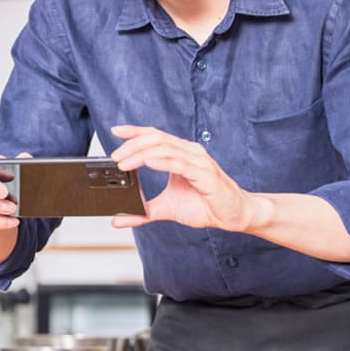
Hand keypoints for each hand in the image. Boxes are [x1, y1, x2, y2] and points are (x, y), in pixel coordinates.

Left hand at [108, 125, 258, 231]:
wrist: (234, 215)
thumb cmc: (206, 206)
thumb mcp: (167, 209)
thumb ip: (144, 212)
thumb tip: (118, 219)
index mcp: (181, 154)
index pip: (155, 136)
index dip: (135, 131)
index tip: (115, 131)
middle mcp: (189, 152)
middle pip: (157, 139)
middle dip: (132, 144)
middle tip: (115, 155)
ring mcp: (198, 161)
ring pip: (165, 148)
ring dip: (141, 153)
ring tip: (124, 162)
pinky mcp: (205, 174)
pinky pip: (180, 163)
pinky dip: (161, 161)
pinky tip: (147, 162)